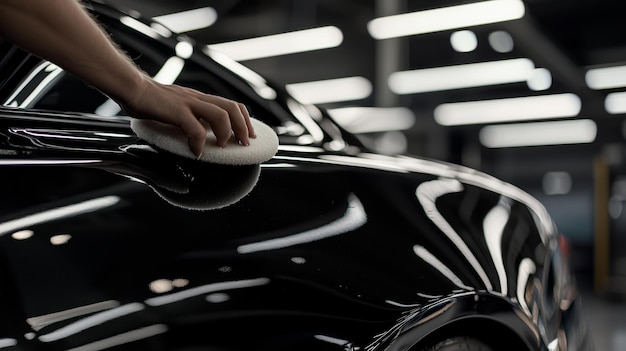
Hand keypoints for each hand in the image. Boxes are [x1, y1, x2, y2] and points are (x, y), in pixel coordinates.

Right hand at [121, 77, 255, 157]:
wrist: (131, 87)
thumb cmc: (149, 100)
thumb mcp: (176, 108)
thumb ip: (189, 117)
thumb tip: (197, 136)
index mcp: (200, 99)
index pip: (231, 105)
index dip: (245, 120)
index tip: (249, 135)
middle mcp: (198, 99)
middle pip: (232, 108)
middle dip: (243, 127)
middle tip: (244, 144)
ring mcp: (189, 103)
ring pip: (221, 115)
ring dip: (226, 133)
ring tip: (221, 147)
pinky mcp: (177, 111)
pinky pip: (195, 128)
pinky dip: (199, 142)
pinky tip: (196, 152)